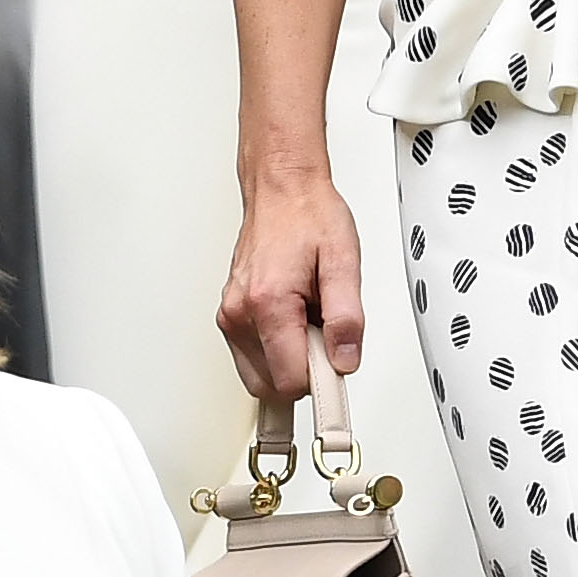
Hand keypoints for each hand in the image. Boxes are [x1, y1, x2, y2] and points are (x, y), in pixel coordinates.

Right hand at [218, 155, 364, 398]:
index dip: (322, 381)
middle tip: (324, 329)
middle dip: (305, 369)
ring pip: (262, 376)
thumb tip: (345, 360)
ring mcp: (230, 316)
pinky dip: (278, 348)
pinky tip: (294, 317)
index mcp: (268, 303)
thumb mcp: (344, 261)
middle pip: (274, 386)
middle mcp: (239, 314)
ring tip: (309, 316)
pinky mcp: (230, 316)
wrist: (282, 190)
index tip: (337, 367)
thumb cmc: (309, 216)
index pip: (290, 381)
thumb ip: (347, 318)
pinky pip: (255, 357)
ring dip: (291, 358)